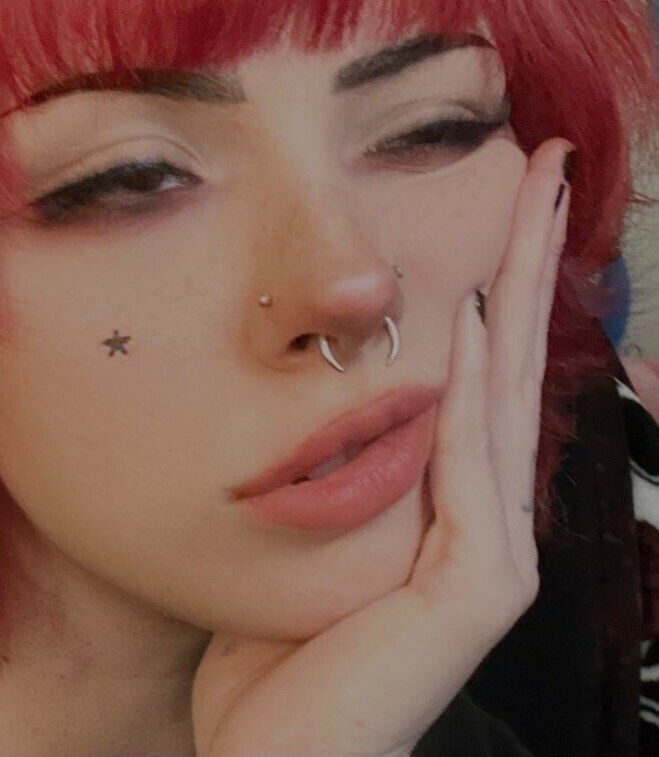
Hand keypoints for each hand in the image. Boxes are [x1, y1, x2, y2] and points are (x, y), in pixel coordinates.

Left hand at [191, 139, 572, 756]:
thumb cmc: (275, 651)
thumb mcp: (304, 533)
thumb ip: (331, 464)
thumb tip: (316, 389)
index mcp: (448, 500)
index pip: (482, 370)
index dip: (498, 283)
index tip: (500, 201)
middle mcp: (485, 518)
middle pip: (513, 363)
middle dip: (530, 259)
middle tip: (543, 166)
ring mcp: (491, 555)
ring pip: (508, 397)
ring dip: (521, 292)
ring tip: (530, 201)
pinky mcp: (476, 591)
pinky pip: (476, 471)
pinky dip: (479, 390)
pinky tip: (478, 318)